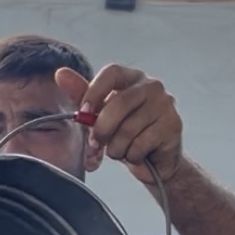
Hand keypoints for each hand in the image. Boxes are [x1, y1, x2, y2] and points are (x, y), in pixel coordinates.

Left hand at [54, 64, 183, 184]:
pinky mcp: (173, 125)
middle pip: (118, 103)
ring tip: (122, 150)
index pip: (111, 72)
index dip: (94, 92)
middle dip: (102, 129)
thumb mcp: (101, 115)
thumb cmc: (127, 134)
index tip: (83, 113)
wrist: (155, 161)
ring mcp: (165, 104)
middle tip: (97, 143)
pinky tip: (138, 154)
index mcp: (132, 78)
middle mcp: (151, 86)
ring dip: (117, 148)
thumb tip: (61, 74)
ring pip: (128, 129)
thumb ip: (82, 95)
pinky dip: (132, 156)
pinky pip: (140, 144)